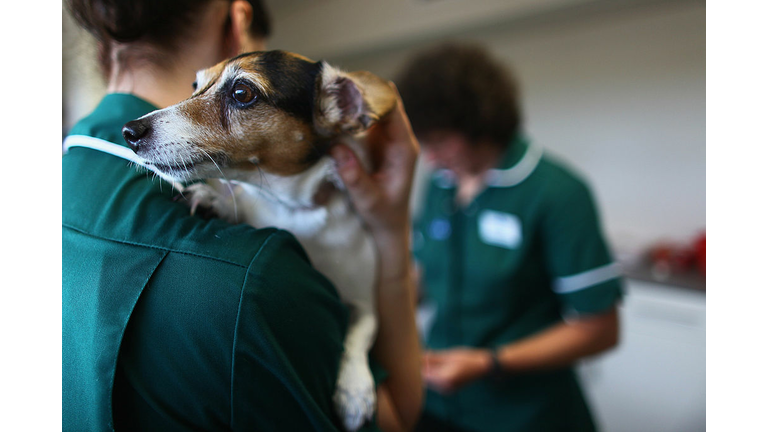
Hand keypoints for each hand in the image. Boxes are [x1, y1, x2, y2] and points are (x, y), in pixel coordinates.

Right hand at [330, 88, 418, 241]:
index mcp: (404, 149)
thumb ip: (355, 177)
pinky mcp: (374, 143)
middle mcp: (398, 139)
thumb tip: (336, 149)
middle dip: (363, 94)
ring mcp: (386, 139)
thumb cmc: (383, 215)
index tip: (351, 92)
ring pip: (373, 109)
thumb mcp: (368, 200)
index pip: (394, 111)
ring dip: (355, 101)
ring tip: (332, 94)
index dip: (375, 97)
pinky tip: (334, 109)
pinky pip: (364, 120)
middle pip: (385, 103)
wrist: (388, 226)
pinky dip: (350, 113)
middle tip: (336, 88)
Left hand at [422, 348, 493, 393]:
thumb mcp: (449, 355)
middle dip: (420, 369)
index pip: (422, 375)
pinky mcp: (448, 389)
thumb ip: (432, 358)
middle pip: (424, 380)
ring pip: (429, 382)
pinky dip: (432, 374)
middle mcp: (444, 388)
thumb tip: (417, 356)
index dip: (416, 366)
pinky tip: (435, 365)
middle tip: (419, 356)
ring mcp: (446, 390)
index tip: (413, 356)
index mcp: (444, 379)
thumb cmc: (468, 358)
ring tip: (427, 358)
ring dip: (426, 372)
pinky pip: (435, 383)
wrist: (484, 367)